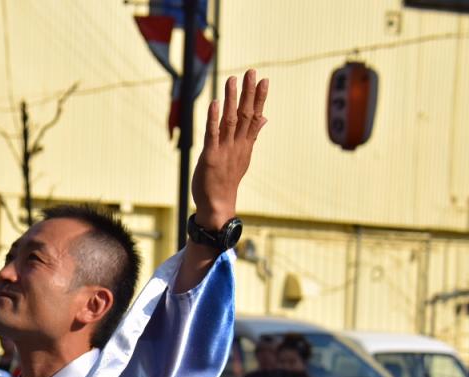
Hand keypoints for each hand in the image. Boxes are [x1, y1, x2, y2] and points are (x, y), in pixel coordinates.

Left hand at [192, 70, 269, 229]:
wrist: (218, 204)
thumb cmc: (227, 180)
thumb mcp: (243, 155)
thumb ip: (253, 135)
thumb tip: (265, 118)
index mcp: (245, 144)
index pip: (256, 116)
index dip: (260, 98)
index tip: (264, 79)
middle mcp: (238, 145)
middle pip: (246, 115)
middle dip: (248, 93)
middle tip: (251, 71)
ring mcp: (225, 150)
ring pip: (230, 121)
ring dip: (232, 100)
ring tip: (233, 80)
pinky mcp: (210, 156)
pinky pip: (213, 135)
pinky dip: (214, 119)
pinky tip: (215, 103)